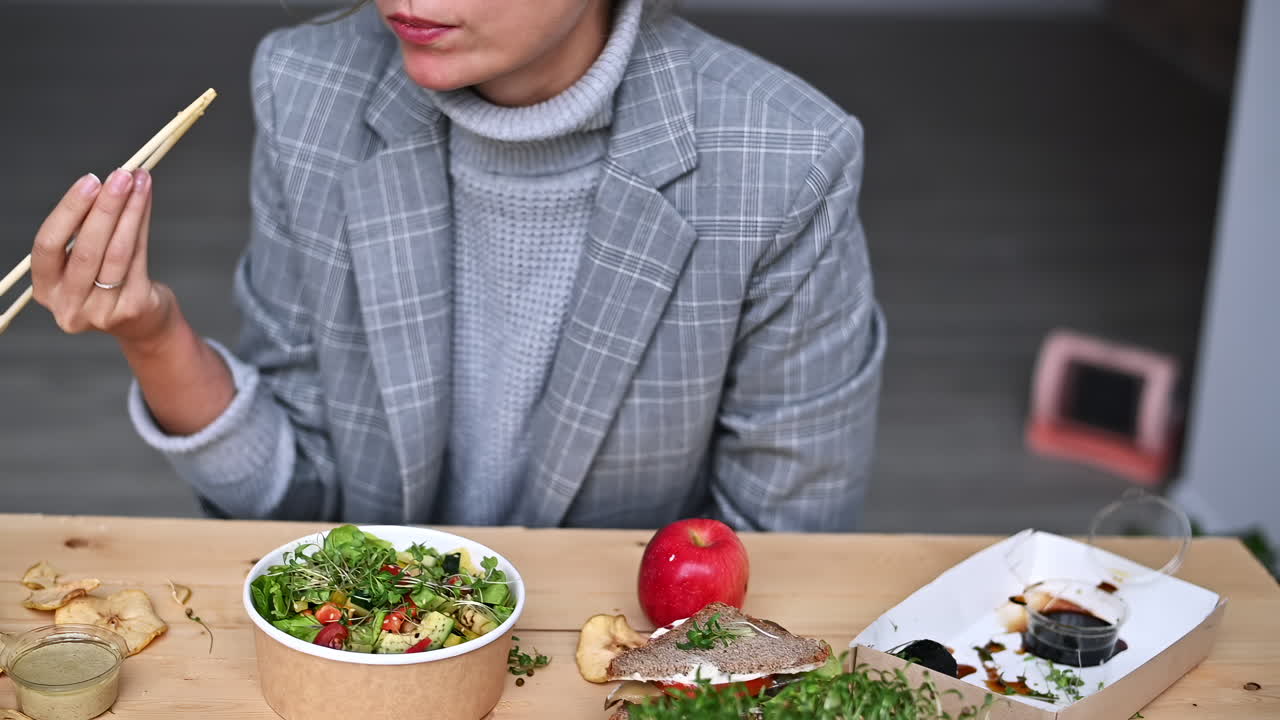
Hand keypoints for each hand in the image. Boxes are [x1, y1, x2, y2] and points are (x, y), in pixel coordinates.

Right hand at [30, 169, 175, 345]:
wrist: (143, 323)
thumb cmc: (110, 283)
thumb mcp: (87, 261)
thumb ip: (87, 230)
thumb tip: (108, 182)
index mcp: (46, 290)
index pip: (47, 246)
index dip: (68, 211)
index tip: (89, 181)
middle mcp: (68, 306)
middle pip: (85, 249)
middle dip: (105, 206)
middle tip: (120, 174)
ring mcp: (100, 312)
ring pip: (116, 252)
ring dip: (129, 211)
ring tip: (139, 181)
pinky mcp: (131, 309)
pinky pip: (138, 258)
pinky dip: (142, 223)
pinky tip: (146, 201)